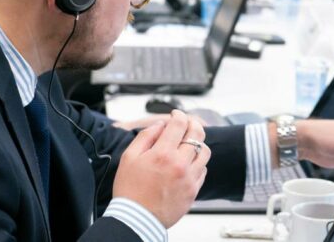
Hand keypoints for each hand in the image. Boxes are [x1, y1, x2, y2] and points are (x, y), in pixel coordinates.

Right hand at [112, 111, 210, 227]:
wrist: (136, 219)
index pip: (179, 123)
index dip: (178, 114)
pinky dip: (198, 162)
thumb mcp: (129, 157)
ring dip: (198, 143)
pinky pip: (203, 170)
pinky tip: (188, 163)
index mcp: (163, 153)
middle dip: (192, 123)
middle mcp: (180, 164)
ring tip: (188, 144)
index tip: (176, 115)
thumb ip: (145, 136)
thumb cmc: (130, 190)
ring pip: (205, 152)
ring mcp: (189, 178)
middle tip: (187, 123)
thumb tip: (160, 125)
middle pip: (197, 134)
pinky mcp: (193, 191)